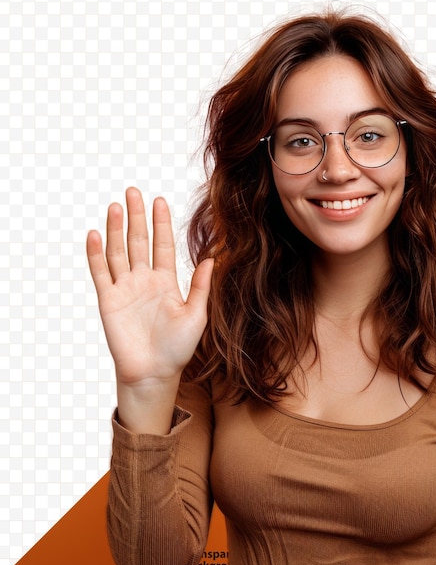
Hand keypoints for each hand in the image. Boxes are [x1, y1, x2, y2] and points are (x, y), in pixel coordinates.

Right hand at [87, 187, 212, 432]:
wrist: (154, 373)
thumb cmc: (178, 348)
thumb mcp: (196, 315)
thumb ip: (200, 287)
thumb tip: (211, 259)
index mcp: (166, 282)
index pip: (162, 245)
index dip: (161, 223)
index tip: (159, 200)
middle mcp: (144, 280)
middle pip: (138, 241)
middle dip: (136, 217)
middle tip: (133, 191)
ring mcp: (125, 289)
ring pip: (118, 252)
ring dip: (115, 229)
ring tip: (115, 206)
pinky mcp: (108, 300)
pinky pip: (100, 273)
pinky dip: (96, 254)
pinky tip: (95, 234)